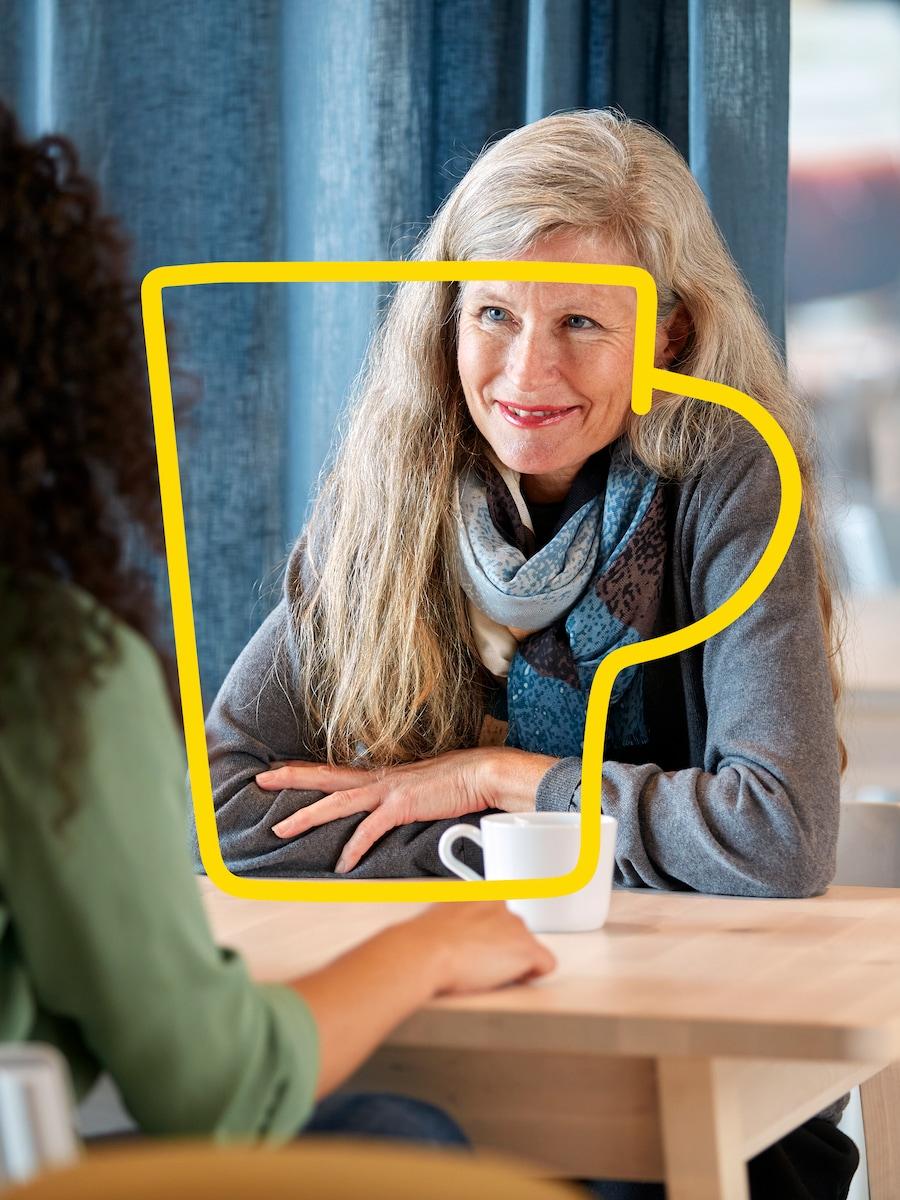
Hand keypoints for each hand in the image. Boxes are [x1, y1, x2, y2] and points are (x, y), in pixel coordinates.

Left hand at [255, 747, 557, 872]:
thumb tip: (389, 806)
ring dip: (306, 815)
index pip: (335, 771)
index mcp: (381, 775)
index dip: (306, 770)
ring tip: (280, 827)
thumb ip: (400, 796)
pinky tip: (341, 866)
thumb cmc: (456, 782)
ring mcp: (388, 791)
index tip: (279, 768)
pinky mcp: (401, 806)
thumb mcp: (420, 787)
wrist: (482, 773)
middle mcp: (378, 779)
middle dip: (290, 778)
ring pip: (336, 802)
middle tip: (260, 779)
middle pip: (325, 777)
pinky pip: (369, 831)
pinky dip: (353, 848)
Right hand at [400, 902, 556, 994]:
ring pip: (526, 947)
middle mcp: (502, 904)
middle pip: (513, 930)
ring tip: (486, 972)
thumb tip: (457, 929)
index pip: (498, 914)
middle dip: (502, 947)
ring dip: (512, 960)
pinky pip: (545, 963)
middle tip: (480, 962)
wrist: (427, 951)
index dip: (491, 935)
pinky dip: (533, 973)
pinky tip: (514, 978)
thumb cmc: (426, 939)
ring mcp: (516, 925)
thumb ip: (458, 917)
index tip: (481, 946)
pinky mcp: (526, 948)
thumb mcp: (439, 915)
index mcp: (481, 893)